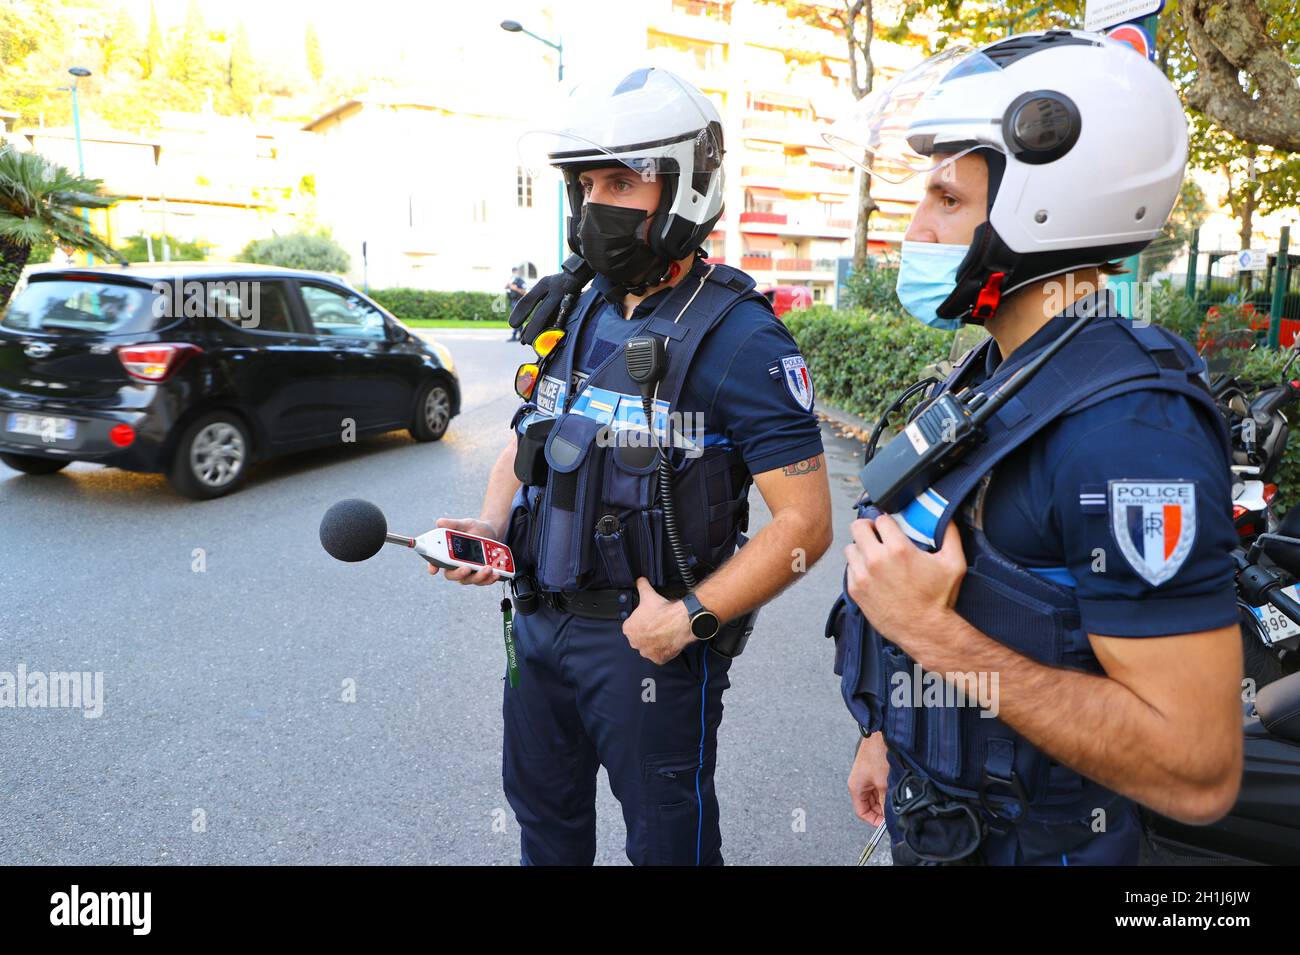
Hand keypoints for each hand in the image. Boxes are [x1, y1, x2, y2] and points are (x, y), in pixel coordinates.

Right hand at [427, 517, 501, 585]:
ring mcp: (469, 572)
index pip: (436, 561)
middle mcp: (456, 565)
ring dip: (478, 577)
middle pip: (452, 575)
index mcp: (448, 554)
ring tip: (488, 568)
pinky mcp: (481, 575)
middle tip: (467, 567)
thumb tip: (439, 522)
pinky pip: (484, 581)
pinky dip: (490, 579)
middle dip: (459, 574)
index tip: (433, 570)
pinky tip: (496, 573)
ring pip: (469, 580)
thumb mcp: (465, 524)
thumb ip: (453, 524)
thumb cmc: (474, 529)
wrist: (492, 532)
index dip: (432, 566)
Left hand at [622, 577, 693, 664]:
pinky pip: (659, 656)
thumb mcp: (649, 595)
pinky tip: (667, 641)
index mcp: (629, 629)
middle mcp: (635, 643)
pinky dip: (663, 651)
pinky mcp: (658, 659)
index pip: (631, 626)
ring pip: (648, 647)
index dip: (641, 622)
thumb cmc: (663, 611)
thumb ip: (641, 586)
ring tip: (663, 633)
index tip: (649, 619)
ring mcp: (646, 652)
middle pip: (639, 638)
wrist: (680, 622)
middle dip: (646, 633)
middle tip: (657, 625)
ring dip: (654, 642)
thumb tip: (639, 580)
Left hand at [844, 515, 965, 658]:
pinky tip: (871, 573)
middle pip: (858, 527)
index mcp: (898, 549)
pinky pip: (849, 569)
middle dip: (867, 528)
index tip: (891, 527)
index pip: (881, 519)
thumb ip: (950, 534)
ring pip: (850, 548)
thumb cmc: (939, 599)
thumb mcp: (954, 563)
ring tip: (873, 555)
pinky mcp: (856, 590)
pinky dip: (857, 568)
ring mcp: (863, 575)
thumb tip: (946, 517)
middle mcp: (876, 560)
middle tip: (876, 534)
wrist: (926, 630)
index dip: (887, 521)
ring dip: (861, 549)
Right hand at [849, 733, 889, 826]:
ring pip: (873, 797)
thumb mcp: (883, 783)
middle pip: (868, 805)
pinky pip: (877, 787)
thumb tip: (888, 815)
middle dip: (880, 810)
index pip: (862, 812)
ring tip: (894, 799)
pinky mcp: (872, 771)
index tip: (885, 824)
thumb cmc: (877, 754)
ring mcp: (865, 777)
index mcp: (855, 787)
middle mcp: (858, 783)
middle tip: (893, 812)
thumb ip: (884, 801)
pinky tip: (893, 789)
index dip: (874, 820)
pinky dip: (884, 791)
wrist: (881, 735)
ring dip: (883, 800)